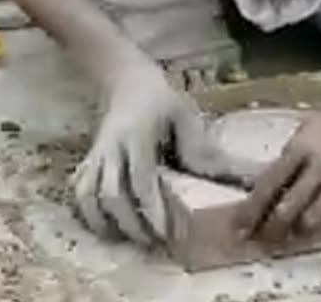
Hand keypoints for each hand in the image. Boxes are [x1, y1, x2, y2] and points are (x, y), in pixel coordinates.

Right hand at [70, 58, 258, 246]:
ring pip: (88, 194)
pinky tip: (104, 226)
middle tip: (152, 243)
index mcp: (137, 136)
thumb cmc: (161, 101)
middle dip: (129, 224)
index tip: (164, 232)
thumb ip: (203, 150)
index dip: (151, 208)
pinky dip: (88, 212)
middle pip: (111, 193)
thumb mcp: (186, 117)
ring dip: (104, 222)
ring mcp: (96, 154)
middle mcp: (112, 147)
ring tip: (125, 240)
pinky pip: (79, 190)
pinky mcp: (88, 159)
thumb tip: (241, 178)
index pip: (140, 179)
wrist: (126, 78)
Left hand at [232, 91, 320, 242]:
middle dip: (273, 227)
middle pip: (289, 205)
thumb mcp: (302, 134)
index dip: (252, 208)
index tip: (239, 226)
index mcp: (298, 149)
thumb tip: (263, 188)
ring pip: (315, 216)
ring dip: (301, 229)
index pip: (269, 184)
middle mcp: (319, 165)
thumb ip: (288, 161)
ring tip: (293, 235)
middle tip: (263, 240)